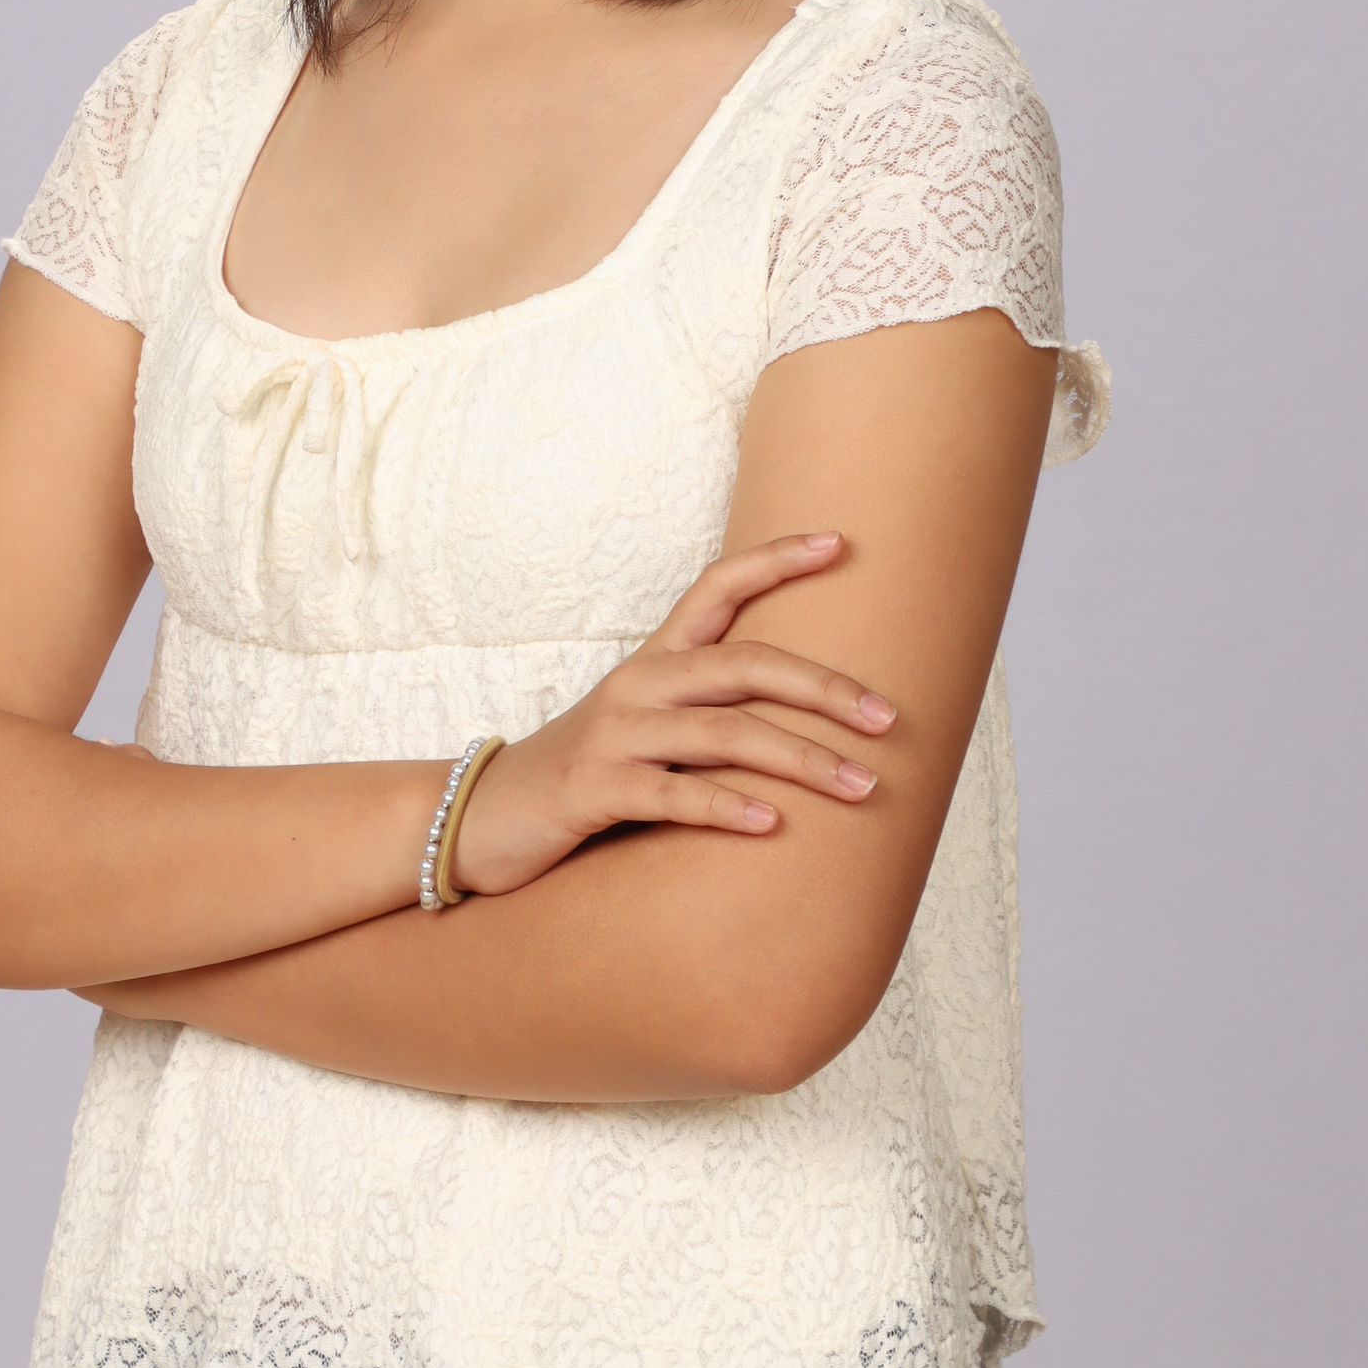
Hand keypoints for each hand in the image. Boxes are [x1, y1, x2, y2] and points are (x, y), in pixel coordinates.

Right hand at [448, 532, 895, 899]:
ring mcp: (614, 735)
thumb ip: (707, 714)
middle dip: (823, 688)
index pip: (717, 587)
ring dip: (801, 760)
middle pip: (744, 664)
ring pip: (722, 734)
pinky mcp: (592, 789)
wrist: (481, 816)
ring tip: (861, 786)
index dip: (776, 560)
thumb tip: (804, 718)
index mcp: (654, 661)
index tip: (840, 542)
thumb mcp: (644, 728)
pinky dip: (724, 807)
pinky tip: (770, 825)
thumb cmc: (584, 774)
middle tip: (886, 717)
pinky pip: (670, 795)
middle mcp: (638, 684)